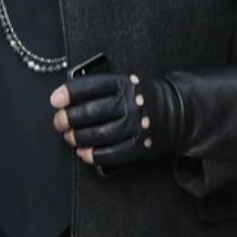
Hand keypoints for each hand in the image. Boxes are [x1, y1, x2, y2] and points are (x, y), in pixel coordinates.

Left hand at [50, 71, 175, 173]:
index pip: (91, 86)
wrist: (181, 111)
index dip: (69, 93)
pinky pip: (113, 153)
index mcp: (125, 83)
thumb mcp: (128, 82)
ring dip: (78, 137)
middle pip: (91, 112)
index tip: (55, 100)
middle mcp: (131, 104)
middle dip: (69, 118)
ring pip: (99, 134)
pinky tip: (83, 152)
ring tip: (68, 137)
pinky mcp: (141, 146)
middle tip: (58, 122)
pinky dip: (93, 155)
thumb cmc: (144, 96)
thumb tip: (68, 98)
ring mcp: (136, 126)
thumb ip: (102, 87)